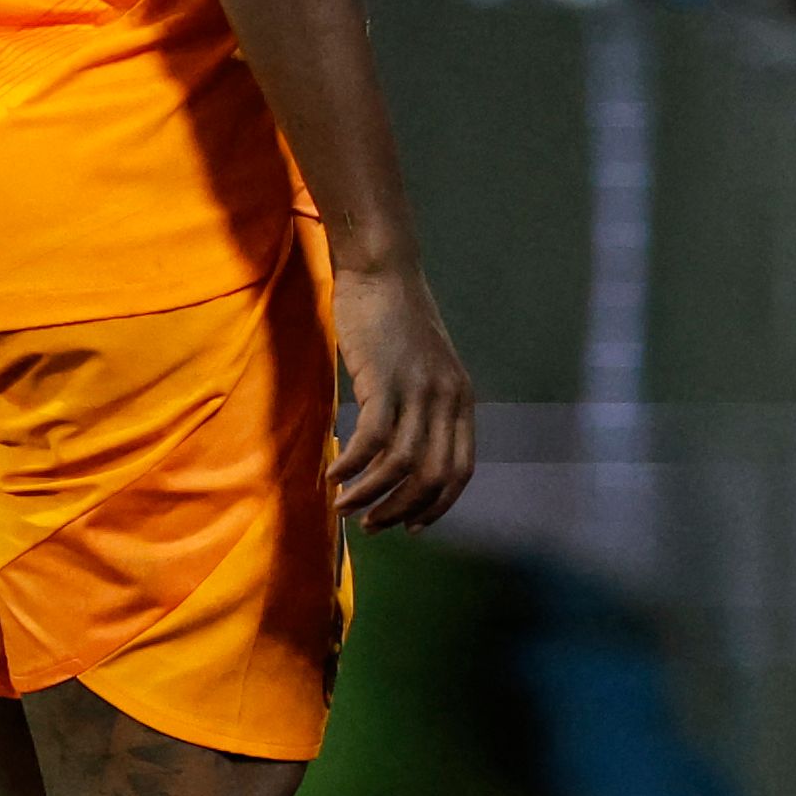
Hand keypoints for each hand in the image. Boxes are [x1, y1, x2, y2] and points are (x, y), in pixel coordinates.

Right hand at [329, 260, 474, 531]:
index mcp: (461, 398)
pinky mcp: (384, 379)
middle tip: (372, 525)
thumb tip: (405, 450)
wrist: (381, 269)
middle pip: (433, 477)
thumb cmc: (395, 316)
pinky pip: (372, 440)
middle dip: (402, 510)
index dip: (437, 506)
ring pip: (402, 465)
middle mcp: (447, 398)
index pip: (460, 471)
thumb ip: (426, 403)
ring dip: (372, 495)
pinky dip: (354, 466)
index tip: (412, 527)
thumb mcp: (426, 365)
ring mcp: (417, 389)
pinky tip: (334, 474)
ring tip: (345, 507)